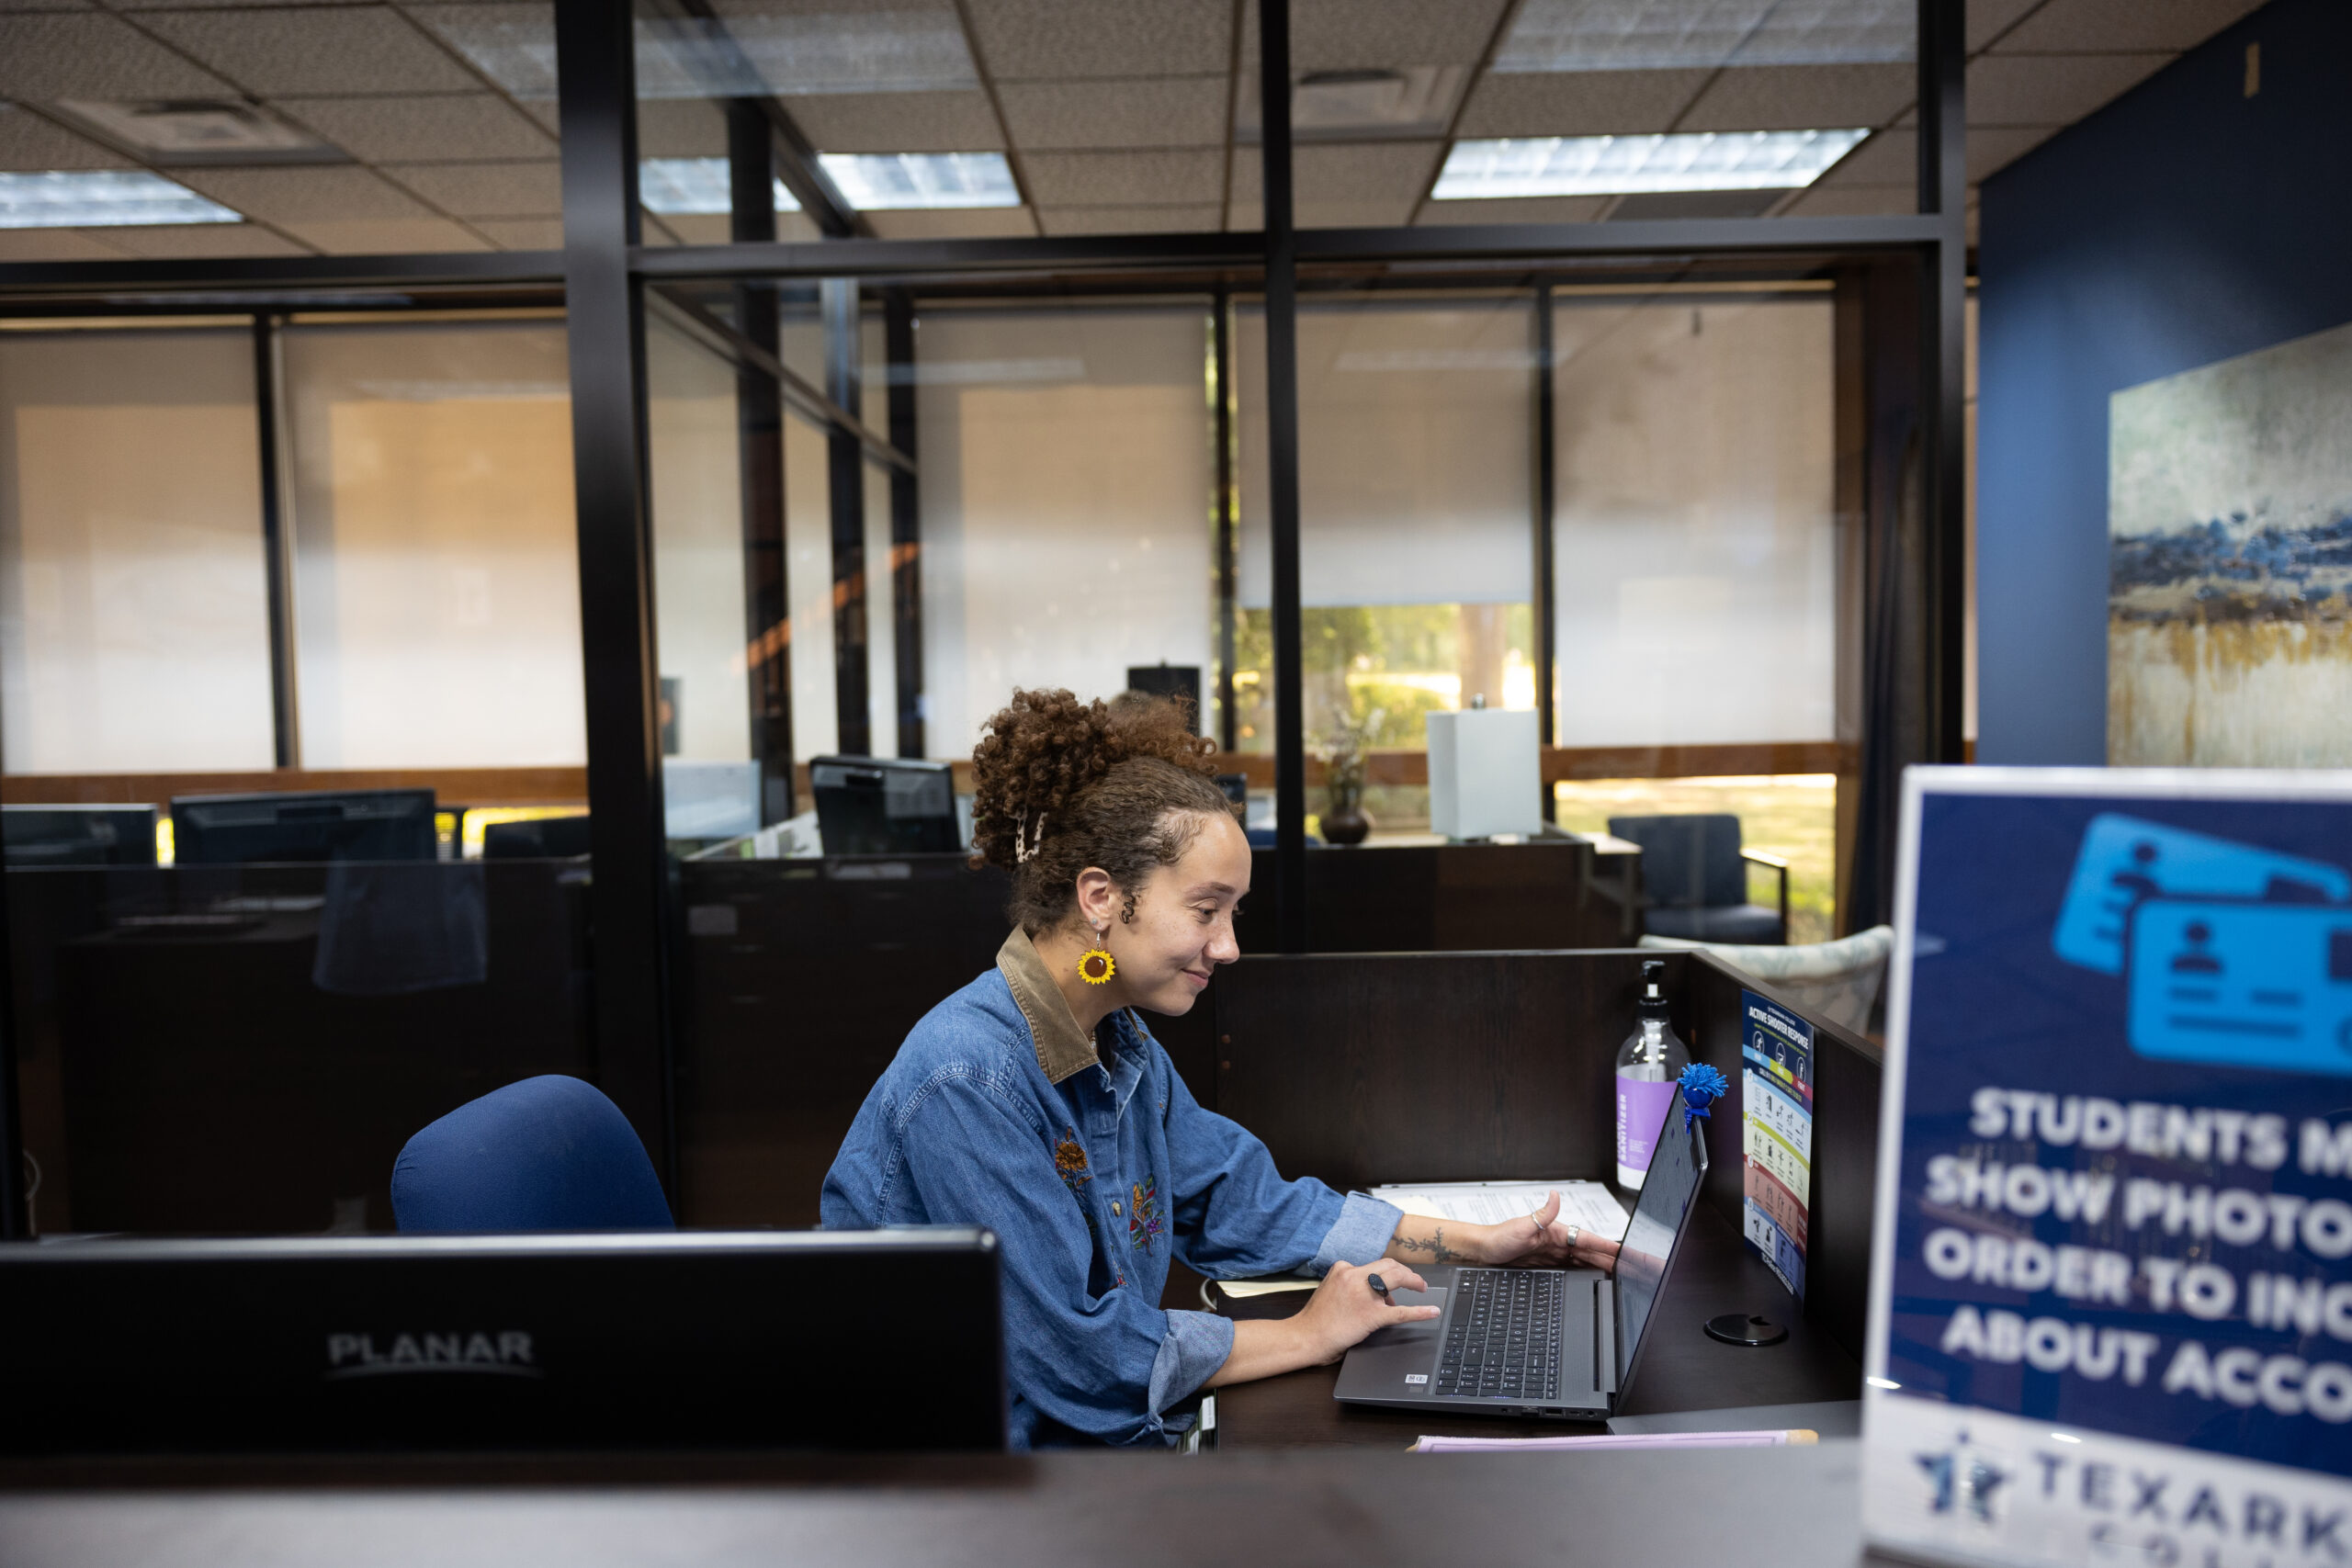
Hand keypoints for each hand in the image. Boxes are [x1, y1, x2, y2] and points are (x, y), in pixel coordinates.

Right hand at [1289, 1259, 1440, 1363]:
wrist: (1305, 1337)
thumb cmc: (1317, 1320)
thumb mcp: (1330, 1289)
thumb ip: (1351, 1285)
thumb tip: (1381, 1294)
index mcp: (1343, 1269)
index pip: (1374, 1265)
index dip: (1387, 1274)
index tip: (1393, 1284)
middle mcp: (1354, 1276)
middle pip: (1390, 1265)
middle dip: (1407, 1272)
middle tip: (1416, 1281)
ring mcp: (1363, 1295)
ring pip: (1397, 1278)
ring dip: (1414, 1281)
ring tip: (1422, 1288)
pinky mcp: (1370, 1315)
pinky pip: (1400, 1311)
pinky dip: (1420, 1311)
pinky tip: (1431, 1311)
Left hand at [1482, 1191, 1622, 1274]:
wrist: (1482, 1252)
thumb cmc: (1499, 1237)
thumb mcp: (1521, 1226)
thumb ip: (1542, 1214)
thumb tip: (1555, 1195)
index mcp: (1557, 1232)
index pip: (1589, 1240)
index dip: (1610, 1248)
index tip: (1628, 1253)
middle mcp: (1558, 1243)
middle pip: (1592, 1253)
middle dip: (1614, 1260)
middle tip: (1635, 1269)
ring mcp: (1554, 1254)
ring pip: (1585, 1262)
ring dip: (1603, 1268)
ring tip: (1623, 1276)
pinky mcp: (1547, 1265)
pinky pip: (1573, 1269)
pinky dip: (1587, 1274)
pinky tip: (1596, 1280)